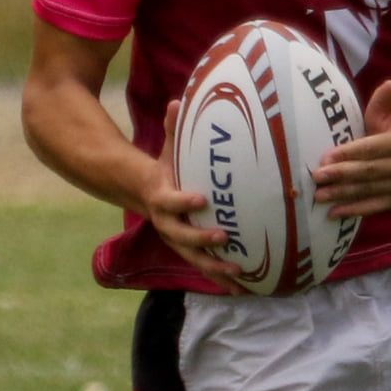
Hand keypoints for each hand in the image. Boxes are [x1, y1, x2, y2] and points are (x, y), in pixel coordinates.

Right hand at [143, 101, 246, 291]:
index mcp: (162, 198)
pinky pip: (205, 268)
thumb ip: (174, 129)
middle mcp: (167, 224)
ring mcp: (178, 241)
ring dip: (215, 268)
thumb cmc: (166, 168)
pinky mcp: (189, 251)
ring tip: (239, 274)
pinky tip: (244, 289)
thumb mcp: (167, 148)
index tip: (201, 199)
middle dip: (202, 241)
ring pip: (195, 259)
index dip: (184, 201)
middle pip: (181, 237)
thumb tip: (177, 101)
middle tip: (224, 239)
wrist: (145, 193)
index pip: (171, 201)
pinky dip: (222, 280)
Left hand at [311, 80, 390, 218]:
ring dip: (343, 195)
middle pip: (370, 171)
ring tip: (319, 196)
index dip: (349, 153)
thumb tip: (389, 85)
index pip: (373, 148)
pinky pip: (376, 207)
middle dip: (341, 175)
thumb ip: (385, 100)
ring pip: (370, 190)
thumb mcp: (387, 110)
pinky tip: (334, 213)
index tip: (325, 158)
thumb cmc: (389, 126)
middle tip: (316, 178)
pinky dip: (354, 210)